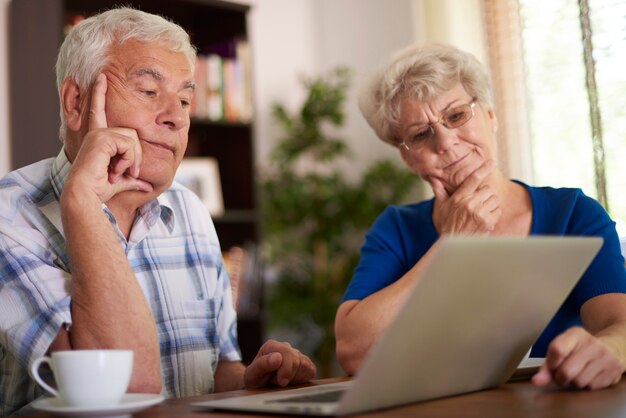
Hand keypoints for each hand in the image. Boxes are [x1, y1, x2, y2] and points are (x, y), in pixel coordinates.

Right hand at [65, 73, 152, 202]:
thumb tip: (148, 185)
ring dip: (132, 161)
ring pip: (133, 140)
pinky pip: (129, 145)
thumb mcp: (121, 181)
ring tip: (119, 172)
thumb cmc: (99, 190)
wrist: (85, 195)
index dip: (99, 93)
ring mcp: (99, 134)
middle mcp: (97, 132)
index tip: (101, 76)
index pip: (100, 111)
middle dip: (136, 157)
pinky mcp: (102, 138)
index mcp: (99, 138)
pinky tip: (116, 169)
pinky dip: (128, 160)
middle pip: (133, 134)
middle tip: (129, 173)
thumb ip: (134, 178)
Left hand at [244, 340, 316, 387]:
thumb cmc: (255, 379)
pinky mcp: (305, 362)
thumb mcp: (252, 375)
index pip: (286, 353)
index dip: (286, 369)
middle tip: (278, 382)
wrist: (260, 384)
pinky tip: (291, 380)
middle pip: (297, 360)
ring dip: (294, 378)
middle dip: (289, 376)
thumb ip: (262, 365)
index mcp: (271, 346)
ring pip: (305, 365)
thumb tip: (278, 357)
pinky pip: (311, 370)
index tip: (281, 382)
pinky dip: (303, 378)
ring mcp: (296, 354)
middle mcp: (285, 346)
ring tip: (282, 380)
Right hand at [431, 160, 500, 234]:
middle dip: (487, 194)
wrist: (454, 244)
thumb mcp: (442, 207)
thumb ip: (440, 191)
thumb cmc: (448, 224)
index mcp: (458, 198)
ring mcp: (479, 213)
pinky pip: (498, 211)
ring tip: (482, 211)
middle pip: (488, 189)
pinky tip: (485, 219)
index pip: (473, 179)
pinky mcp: (487, 222)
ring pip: (495, 199)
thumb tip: (433, 178)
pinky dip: (494, 214)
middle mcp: (469, 204)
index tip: (492, 163)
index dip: (483, 169)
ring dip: (491, 204)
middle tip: (481, 201)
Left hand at [532, 327, 623, 389]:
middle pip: (566, 371)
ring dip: (574, 382)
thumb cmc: (580, 349)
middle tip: (562, 374)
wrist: (612, 348)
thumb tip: (536, 381)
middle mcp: (592, 344)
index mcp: (576, 334)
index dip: (551, 364)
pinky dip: (587, 385)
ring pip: (579, 382)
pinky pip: (591, 387)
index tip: (551, 367)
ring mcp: (605, 358)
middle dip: (560, 378)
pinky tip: (589, 376)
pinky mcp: (614, 372)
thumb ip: (547, 365)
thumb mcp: (562, 348)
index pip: (557, 350)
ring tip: (577, 373)